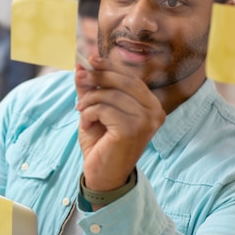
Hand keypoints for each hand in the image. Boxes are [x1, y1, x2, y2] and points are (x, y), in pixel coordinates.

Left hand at [74, 56, 164, 193]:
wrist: (102, 176)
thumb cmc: (102, 144)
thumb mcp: (95, 111)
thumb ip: (92, 89)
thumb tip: (82, 65)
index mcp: (151, 106)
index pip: (131, 79)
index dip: (110, 67)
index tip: (90, 58)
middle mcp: (154, 112)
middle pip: (123, 81)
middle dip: (97, 76)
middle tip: (79, 77)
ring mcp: (146, 121)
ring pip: (110, 95)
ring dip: (89, 101)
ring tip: (81, 112)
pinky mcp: (132, 130)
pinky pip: (103, 109)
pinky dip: (89, 115)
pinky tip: (87, 126)